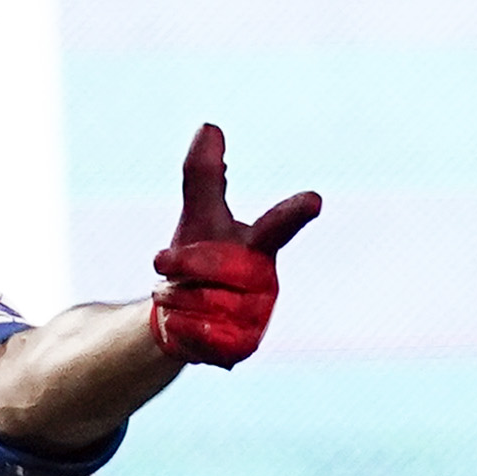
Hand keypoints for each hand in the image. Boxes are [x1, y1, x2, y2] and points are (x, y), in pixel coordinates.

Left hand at [148, 124, 319, 366]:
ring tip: (175, 297)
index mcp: (261, 246)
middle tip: (162, 263)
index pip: (280, 224)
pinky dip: (179, 326)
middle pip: (217, 266)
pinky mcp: (240, 349)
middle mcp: (266, 282)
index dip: (295, 210)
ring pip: (202, 301)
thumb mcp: (199, 215)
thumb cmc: (199, 258)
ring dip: (174, 295)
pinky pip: (200, 334)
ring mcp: (257, 318)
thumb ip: (204, 175)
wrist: (181, 317)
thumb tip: (209, 126)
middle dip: (184, 263)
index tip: (314, 199)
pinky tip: (181, 324)